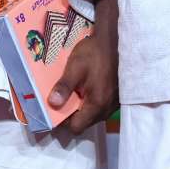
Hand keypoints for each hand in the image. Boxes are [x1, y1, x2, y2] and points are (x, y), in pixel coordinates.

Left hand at [51, 0, 118, 134]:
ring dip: (82, 108)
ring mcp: (114, 104)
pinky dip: (91, 102)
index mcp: (96, 105)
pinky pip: (101, 107)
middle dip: (72, 114)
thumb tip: (52, 104)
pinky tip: (85, 88)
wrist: (116, 41)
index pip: (76, 127)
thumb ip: (63, 87)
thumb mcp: (75, 68)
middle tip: (61, 99)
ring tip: (73, 92)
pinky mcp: (117, 97)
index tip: (54, 111)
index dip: (63, 122)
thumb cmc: (94, 54)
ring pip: (93, 115)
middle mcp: (107, 109)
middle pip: (85, 122)